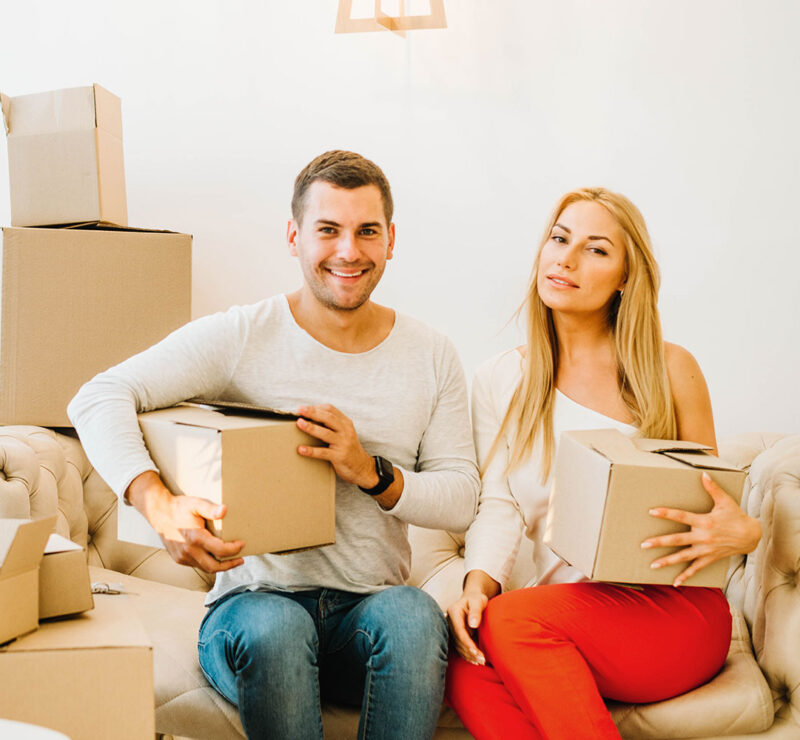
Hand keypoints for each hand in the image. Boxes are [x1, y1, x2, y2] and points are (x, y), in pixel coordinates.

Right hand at [127, 471, 244, 572]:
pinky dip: (208, 563)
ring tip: (231, 559)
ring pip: (205, 568)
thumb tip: (225, 511)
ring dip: (219, 565)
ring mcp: (182, 557)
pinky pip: (197, 565)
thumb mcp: (196, 504)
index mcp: (195, 538)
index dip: (234, 549)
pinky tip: (214, 556)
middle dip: (229, 565)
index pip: (220, 550)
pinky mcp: (179, 559)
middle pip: (214, 567)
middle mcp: (188, 551)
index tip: (242, 544)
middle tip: (240, 559)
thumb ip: (211, 509)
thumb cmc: (179, 507)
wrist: (159, 513)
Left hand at [295, 404, 375, 486]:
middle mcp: (346, 431)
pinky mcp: (340, 456)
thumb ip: (333, 425)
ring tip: (299, 424)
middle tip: (299, 410)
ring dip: (311, 427)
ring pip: (326, 433)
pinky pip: (323, 452)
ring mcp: (343, 443)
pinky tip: (301, 449)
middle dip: (312, 412)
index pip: (331, 410)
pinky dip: (311, 451)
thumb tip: (311, 418)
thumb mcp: (345, 433)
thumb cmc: (349, 449)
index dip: (316, 407)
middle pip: (328, 418)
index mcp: (346, 423)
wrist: (363, 467)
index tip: (303, 408)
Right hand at [447, 590, 488, 664]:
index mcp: (453, 612)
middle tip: (482, 660)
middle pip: (458, 640)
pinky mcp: (454, 634)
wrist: (472, 599)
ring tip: (481, 662)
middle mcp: (449, 621)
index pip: (459, 631)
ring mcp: (451, 628)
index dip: (467, 643)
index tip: (476, 652)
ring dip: (469, 655)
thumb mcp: (478, 601)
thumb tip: (473, 624)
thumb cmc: (476, 599)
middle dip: (469, 652)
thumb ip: (476, 611)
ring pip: (458, 646)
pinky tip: (474, 660)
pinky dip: (466, 654)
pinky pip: (459, 646)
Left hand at [642, 472, 761, 586]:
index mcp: (704, 521)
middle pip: (678, 540)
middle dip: (660, 542)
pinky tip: (675, 582)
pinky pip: (696, 568)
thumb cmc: (736, 516)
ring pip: (683, 557)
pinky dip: (686, 576)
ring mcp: (706, 549)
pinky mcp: (709, 558)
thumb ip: (712, 488)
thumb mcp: (725, 501)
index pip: (681, 516)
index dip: (666, 513)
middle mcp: (703, 537)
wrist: (752, 536)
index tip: (652, 511)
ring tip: (652, 565)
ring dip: (667, 561)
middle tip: (644, 544)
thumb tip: (703, 474)